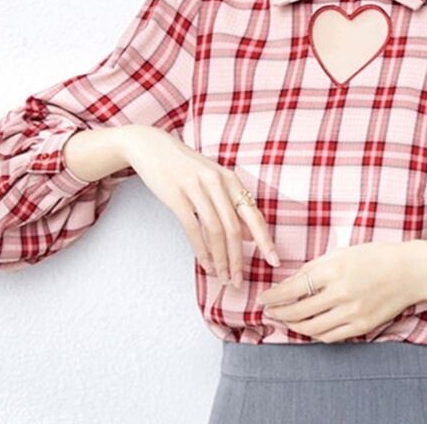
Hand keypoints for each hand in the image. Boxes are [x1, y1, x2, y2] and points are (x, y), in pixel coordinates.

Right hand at [117, 124, 279, 287]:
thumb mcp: (212, 180)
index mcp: (230, 179)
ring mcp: (197, 188)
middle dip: (239, 258)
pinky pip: (193, 228)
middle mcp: (217, 182)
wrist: (152, 147)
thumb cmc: (185, 167)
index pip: (253, 214)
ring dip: (221, 259)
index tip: (274, 261)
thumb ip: (230, 205)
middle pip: (235, 228)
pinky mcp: (177, 195)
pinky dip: (201, 250)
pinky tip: (205, 264)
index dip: (265, 240)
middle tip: (239, 281)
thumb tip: (247, 235)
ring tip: (223, 278)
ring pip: (216, 231)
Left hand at [257, 241, 420, 342]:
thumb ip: (315, 267)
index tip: (263, 298)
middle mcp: (341, 292)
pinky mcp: (362, 326)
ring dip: (294, 327)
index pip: (293, 288)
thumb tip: (290, 282)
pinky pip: (331, 336)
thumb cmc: (375, 256)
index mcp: (333, 269)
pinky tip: (308, 328)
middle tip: (269, 312)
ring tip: (285, 321)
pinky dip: (315, 335)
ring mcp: (352, 312)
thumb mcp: (342, 252)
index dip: (274, 297)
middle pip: (298, 311)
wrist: (410, 271)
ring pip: (312, 329)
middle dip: (279, 314)